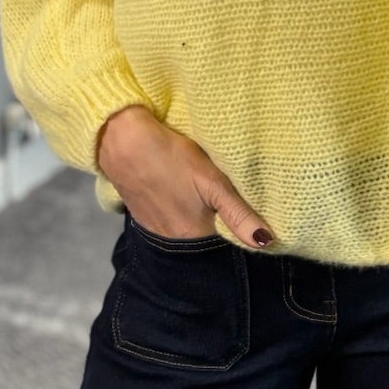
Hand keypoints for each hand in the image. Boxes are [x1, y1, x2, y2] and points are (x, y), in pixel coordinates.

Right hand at [96, 105, 275, 248]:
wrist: (122, 141)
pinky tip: (189, 200)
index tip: (257, 226)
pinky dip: (183, 216)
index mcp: (193, 236)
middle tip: (240, 212)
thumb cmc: (172, 159)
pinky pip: (170, 224)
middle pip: (206, 243)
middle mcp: (173, 241)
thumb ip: (238, 214)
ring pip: (188, 234)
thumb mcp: (213, 182)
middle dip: (222, 232)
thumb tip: (266, 242)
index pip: (225, 247)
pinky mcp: (144, 216)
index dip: (240, 237)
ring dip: (202, 224)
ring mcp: (155, 229)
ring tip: (215, 206)